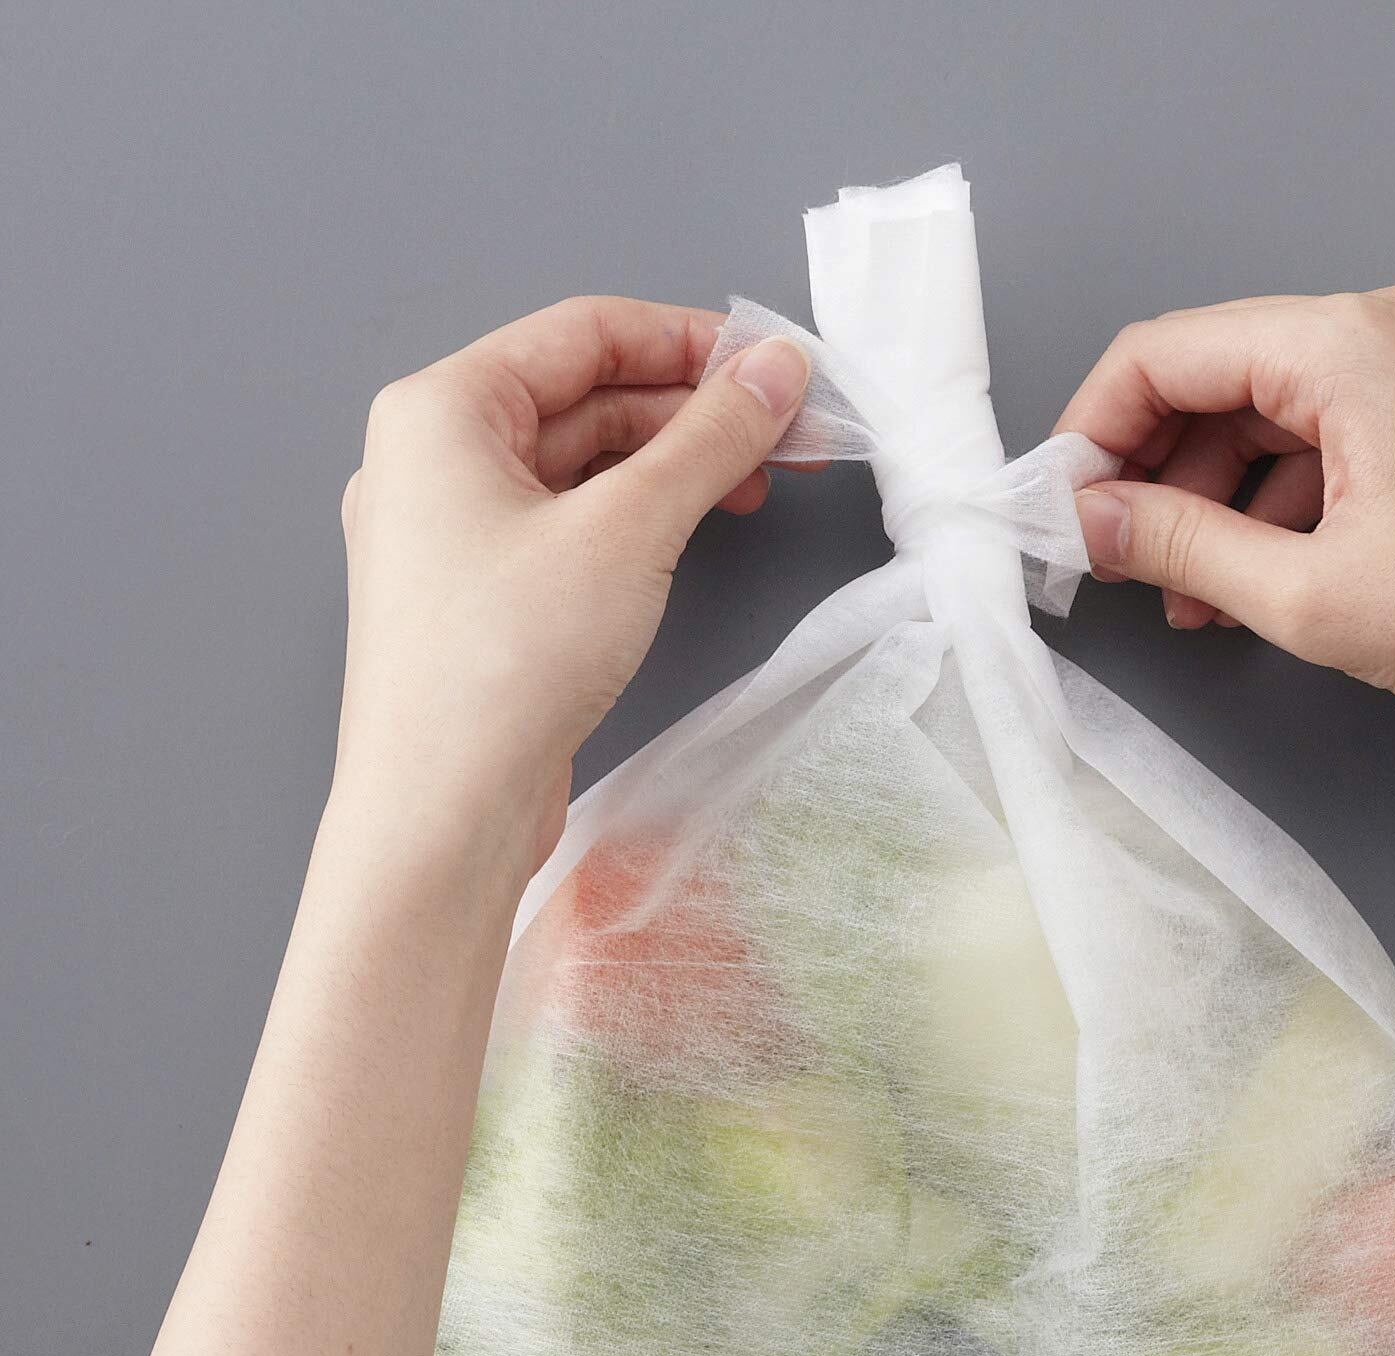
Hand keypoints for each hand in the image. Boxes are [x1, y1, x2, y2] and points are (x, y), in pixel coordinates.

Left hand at [333, 298, 811, 882]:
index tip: (774, 366)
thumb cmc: (506, 661)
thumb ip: (710, 438)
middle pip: (584, 398)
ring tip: (756, 487)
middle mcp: (431, 460)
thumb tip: (775, 369)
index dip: (690, 340)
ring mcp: (450, 534)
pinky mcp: (477, 600)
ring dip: (670, 468)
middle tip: (789, 433)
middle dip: (692, 411)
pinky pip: (565, 527)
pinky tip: (691, 535)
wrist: (443, 810)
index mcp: (440, 410)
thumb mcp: (629, 529)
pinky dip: (633, 521)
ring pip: (578, 467)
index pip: (583, 332)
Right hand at [1057, 288, 1394, 729]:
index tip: (1062, 505)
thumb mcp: (1304, 591)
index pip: (1166, 353)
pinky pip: (1324, 439)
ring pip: (1267, 416)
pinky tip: (1251, 582)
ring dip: (1210, 501)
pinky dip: (1274, 503)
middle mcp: (1383, 330)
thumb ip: (1177, 544)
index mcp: (1345, 343)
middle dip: (1151, 473)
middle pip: (1215, 379)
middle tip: (1113, 557)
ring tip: (1186, 596)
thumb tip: (1089, 519)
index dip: (1094, 430)